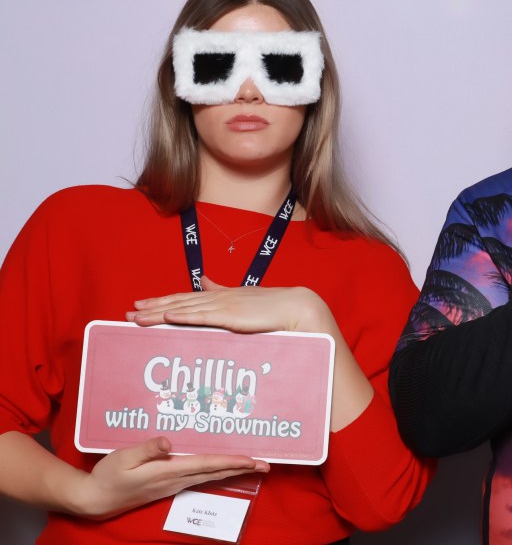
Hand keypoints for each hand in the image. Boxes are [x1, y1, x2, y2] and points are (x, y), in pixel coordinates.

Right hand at [72, 436, 268, 518]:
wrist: (96, 499)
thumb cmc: (108, 476)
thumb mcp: (123, 457)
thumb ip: (147, 449)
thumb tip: (169, 442)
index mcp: (168, 472)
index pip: (207, 465)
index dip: (230, 461)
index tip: (251, 460)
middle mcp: (177, 480)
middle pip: (216, 472)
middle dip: (242, 468)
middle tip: (267, 465)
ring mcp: (175, 484)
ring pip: (211, 475)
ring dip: (234, 469)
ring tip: (254, 465)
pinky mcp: (171, 484)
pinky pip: (202, 476)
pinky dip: (219, 470)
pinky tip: (226, 467)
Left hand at [128, 277, 336, 336]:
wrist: (296, 306)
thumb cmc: (273, 306)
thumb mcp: (243, 298)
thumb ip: (222, 289)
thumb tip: (204, 279)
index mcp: (221, 296)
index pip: (185, 298)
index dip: (161, 301)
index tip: (141, 305)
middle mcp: (218, 298)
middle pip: (179, 302)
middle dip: (152, 308)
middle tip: (127, 313)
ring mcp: (225, 306)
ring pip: (185, 310)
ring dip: (159, 314)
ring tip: (137, 318)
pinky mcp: (232, 316)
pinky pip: (204, 317)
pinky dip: (185, 316)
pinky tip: (168, 316)